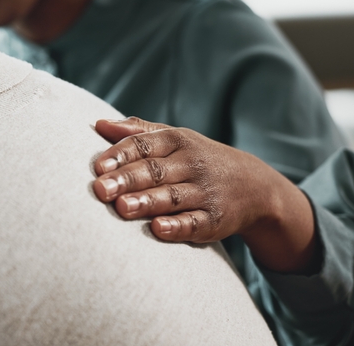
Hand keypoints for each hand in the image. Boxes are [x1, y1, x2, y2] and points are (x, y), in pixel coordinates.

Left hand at [91, 117, 318, 273]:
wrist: (255, 186)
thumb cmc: (197, 160)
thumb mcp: (174, 140)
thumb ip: (138, 132)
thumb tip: (98, 124)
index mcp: (177, 141)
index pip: (145, 144)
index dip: (120, 155)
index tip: (98, 167)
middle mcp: (191, 164)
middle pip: (154, 171)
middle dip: (126, 179)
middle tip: (100, 190)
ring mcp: (205, 193)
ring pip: (172, 197)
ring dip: (146, 202)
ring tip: (121, 207)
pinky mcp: (216, 220)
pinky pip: (196, 223)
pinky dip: (177, 226)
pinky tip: (157, 229)